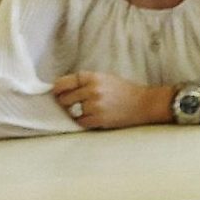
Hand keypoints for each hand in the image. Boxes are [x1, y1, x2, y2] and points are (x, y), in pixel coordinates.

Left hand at [53, 72, 171, 130]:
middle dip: (66, 102)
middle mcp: (92, 90)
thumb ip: (85, 81)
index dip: (57, 89)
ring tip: (88, 110)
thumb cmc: (124, 90)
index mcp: (93, 77)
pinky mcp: (98, 119)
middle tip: (73, 104)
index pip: (64, 82)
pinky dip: (84, 121)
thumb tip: (62, 88)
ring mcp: (95, 106)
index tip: (55, 92)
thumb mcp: (105, 78)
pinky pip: (80, 122)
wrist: (144, 103)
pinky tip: (94, 117)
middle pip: (64, 99)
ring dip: (76, 112)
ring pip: (72, 112)